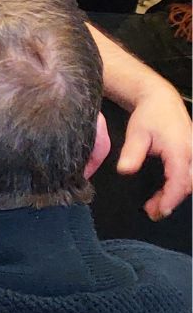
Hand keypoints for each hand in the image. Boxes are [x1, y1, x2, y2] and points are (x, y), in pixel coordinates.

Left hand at [119, 87, 192, 218]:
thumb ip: (132, 153)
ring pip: (190, 182)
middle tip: (152, 211)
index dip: (171, 198)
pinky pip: (190, 175)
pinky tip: (164, 194)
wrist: (162, 101)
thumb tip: (125, 170)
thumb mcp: (136, 133)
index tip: (160, 210)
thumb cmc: (150, 115)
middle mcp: (192, 154)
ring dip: (174, 195)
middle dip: (171, 201)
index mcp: (179, 150)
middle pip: (188, 185)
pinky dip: (178, 187)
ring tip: (153, 205)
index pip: (179, 180)